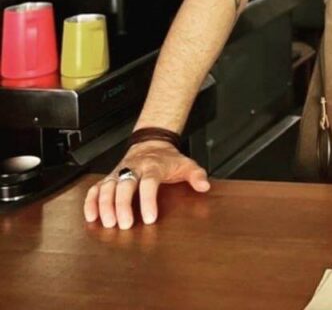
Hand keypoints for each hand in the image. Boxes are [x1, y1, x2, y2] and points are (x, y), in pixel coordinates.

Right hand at [83, 140, 210, 228]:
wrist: (151, 143)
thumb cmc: (167, 159)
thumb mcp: (185, 164)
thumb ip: (195, 175)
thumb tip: (204, 186)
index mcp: (153, 166)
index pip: (149, 182)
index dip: (148, 200)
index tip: (150, 218)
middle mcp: (133, 168)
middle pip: (125, 185)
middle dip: (122, 205)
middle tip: (125, 225)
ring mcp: (119, 172)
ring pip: (107, 187)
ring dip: (105, 205)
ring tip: (108, 223)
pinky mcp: (109, 178)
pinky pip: (95, 188)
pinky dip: (90, 202)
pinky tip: (91, 217)